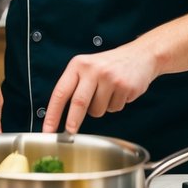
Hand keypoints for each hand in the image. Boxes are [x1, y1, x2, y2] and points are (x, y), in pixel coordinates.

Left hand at [42, 43, 156, 133]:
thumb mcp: (88, 67)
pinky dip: (115, 105)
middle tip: (70, 132)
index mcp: (78, 64)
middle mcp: (93, 69)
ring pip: (97, 110)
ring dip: (100, 109)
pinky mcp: (125, 86)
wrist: (140, 55)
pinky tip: (120, 92)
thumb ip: (75, 86)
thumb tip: (61, 116)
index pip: (60, 92)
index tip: (48, 130)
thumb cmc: (109, 65)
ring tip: (107, 94)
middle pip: (78, 102)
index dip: (52, 114)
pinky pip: (114, 109)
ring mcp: (110, 78)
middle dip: (73, 121)